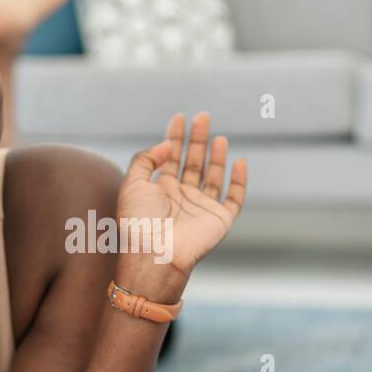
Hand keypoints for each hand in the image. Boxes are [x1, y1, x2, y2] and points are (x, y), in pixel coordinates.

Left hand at [115, 112, 247, 301]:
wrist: (156, 254)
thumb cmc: (139, 223)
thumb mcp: (132, 184)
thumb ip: (145, 158)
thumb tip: (168, 144)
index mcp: (161, 190)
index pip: (170, 157)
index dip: (175, 137)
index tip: (180, 117)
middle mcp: (182, 197)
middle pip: (193, 162)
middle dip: (197, 139)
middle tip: (202, 116)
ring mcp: (201, 208)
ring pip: (213, 177)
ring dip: (217, 157)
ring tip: (218, 137)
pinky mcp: (219, 220)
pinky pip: (234, 198)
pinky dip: (239, 181)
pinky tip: (239, 162)